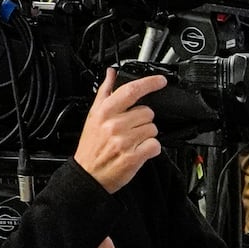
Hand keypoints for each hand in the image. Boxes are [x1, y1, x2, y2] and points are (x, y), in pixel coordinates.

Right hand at [74, 68, 165, 193]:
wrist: (88, 173)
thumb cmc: (92, 146)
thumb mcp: (93, 116)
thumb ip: (105, 93)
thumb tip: (112, 74)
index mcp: (104, 111)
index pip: (131, 90)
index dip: (149, 83)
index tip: (161, 81)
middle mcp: (114, 124)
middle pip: (148, 112)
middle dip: (143, 120)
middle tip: (130, 129)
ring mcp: (124, 140)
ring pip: (153, 129)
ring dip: (147, 135)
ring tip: (132, 141)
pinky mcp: (133, 156)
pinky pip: (155, 145)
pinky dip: (151, 149)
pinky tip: (139, 150)